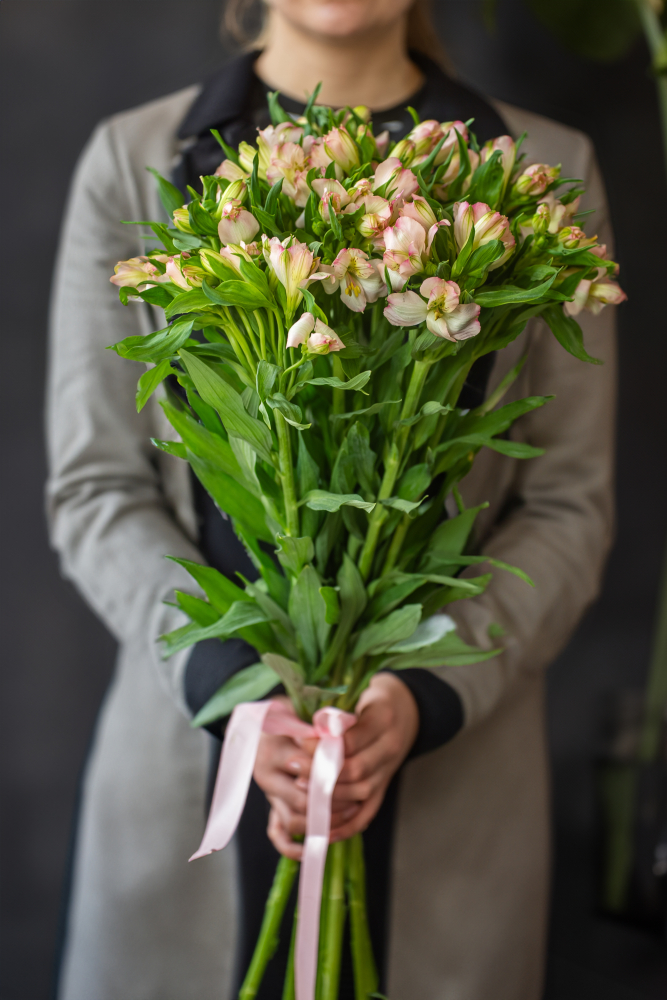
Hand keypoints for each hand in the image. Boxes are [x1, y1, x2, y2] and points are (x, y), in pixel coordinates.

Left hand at [257, 676, 418, 856]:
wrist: (408, 709)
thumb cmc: (377, 700)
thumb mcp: (362, 695)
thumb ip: (339, 714)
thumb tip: (308, 732)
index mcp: (384, 721)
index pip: (350, 742)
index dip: (322, 745)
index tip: (298, 741)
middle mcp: (390, 749)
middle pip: (355, 769)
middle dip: (320, 772)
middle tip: (292, 765)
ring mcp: (388, 771)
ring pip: (360, 792)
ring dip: (330, 796)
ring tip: (302, 790)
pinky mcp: (385, 786)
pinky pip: (369, 812)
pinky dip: (348, 825)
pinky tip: (326, 829)